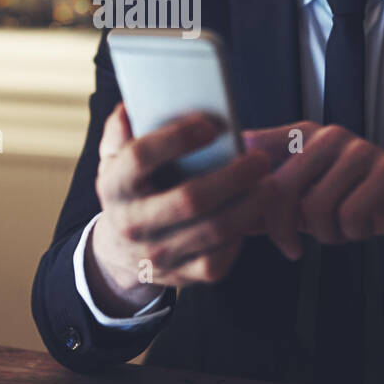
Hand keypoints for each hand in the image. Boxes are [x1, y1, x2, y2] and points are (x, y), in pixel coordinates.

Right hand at [87, 102, 273, 314]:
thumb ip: (120, 131)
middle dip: (232, 176)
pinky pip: (219, 259)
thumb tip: (131, 107)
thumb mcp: (114, 159)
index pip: (141, 157)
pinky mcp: (182, 276)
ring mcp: (157, 254)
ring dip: (248, 206)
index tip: (211, 125)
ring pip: (213, 231)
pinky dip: (241, 235)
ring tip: (269, 183)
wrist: (120, 252)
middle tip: (259, 160)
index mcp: (114, 186)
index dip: (176, 138)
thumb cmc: (130, 190)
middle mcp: (132, 223)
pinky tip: (252, 213)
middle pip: (189, 199)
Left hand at [241, 122, 383, 254]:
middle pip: (283, 187)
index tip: (242, 218)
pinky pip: (348, 217)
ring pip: (316, 208)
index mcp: (306, 135)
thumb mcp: (308, 200)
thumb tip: (228, 217)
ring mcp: (360, 151)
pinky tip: (363, 226)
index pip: (259, 155)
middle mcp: (330, 136)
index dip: (246, 190)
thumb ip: (271, 203)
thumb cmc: (355, 202)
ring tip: (340, 229)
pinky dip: (351, 234)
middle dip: (281, 227)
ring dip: (325, 233)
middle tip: (290, 249)